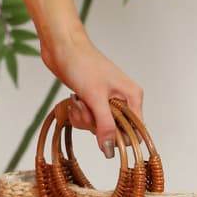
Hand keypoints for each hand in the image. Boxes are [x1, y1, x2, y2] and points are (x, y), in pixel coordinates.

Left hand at [38, 26, 143, 158]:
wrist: (61, 46)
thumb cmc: (82, 64)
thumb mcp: (95, 97)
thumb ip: (105, 125)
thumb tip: (109, 151)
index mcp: (132, 97)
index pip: (135, 132)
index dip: (118, 137)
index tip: (101, 132)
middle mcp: (123, 100)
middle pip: (113, 131)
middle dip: (94, 124)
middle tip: (85, 106)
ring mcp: (106, 100)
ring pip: (97, 127)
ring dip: (83, 118)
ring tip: (77, 100)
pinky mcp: (92, 100)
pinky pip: (87, 119)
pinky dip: (78, 114)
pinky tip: (73, 101)